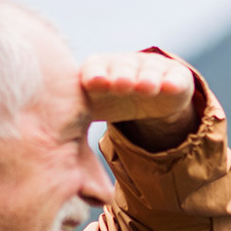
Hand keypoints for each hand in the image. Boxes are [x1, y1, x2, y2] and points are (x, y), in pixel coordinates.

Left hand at [80, 52, 197, 149]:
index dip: (96, 74)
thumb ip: (73, 128)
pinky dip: (172, 81)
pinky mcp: (175, 76)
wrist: (150, 95)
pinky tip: (170, 87)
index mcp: (100, 71)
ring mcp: (151, 68)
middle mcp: (125, 64)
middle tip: (122, 85)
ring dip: (146, 78)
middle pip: (123, 67)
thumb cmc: (111, 101)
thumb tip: (55, 165)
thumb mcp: (92, 110)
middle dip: (122, 75)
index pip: (95, 69)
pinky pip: (174, 77)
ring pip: (148, 70)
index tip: (95, 84)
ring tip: (147, 88)